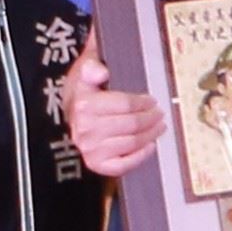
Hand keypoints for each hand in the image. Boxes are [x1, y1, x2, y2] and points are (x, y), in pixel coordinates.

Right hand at [62, 47, 163, 178]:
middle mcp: (85, 129)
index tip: (152, 100)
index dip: (143, 102)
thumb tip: (100, 71)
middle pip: (131, 124)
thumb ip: (92, 65)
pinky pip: (123, 165)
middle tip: (160, 113)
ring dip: (150, 135)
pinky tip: (150, 146)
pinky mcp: (96, 163)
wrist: (71, 110)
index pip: (125, 105)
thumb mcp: (86, 69)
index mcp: (84, 105)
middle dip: (150, 118)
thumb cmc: (85, 90)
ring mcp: (90, 148)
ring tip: (159, 127)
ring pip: (131, 143)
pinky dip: (140, 156)